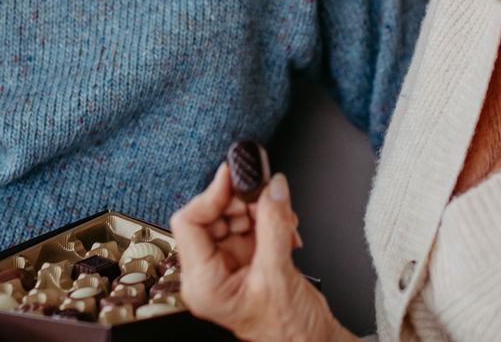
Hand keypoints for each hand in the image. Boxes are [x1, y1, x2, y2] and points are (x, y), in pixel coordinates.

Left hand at [171, 164, 354, 341]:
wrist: (310, 341)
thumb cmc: (288, 330)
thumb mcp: (278, 274)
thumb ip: (274, 225)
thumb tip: (272, 188)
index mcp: (204, 283)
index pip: (190, 223)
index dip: (211, 194)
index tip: (233, 176)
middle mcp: (211, 272)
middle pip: (213, 214)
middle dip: (243, 201)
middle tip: (266, 192)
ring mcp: (229, 263)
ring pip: (234, 214)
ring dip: (261, 208)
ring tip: (283, 214)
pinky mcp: (248, 257)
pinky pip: (252, 222)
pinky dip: (270, 217)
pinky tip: (286, 226)